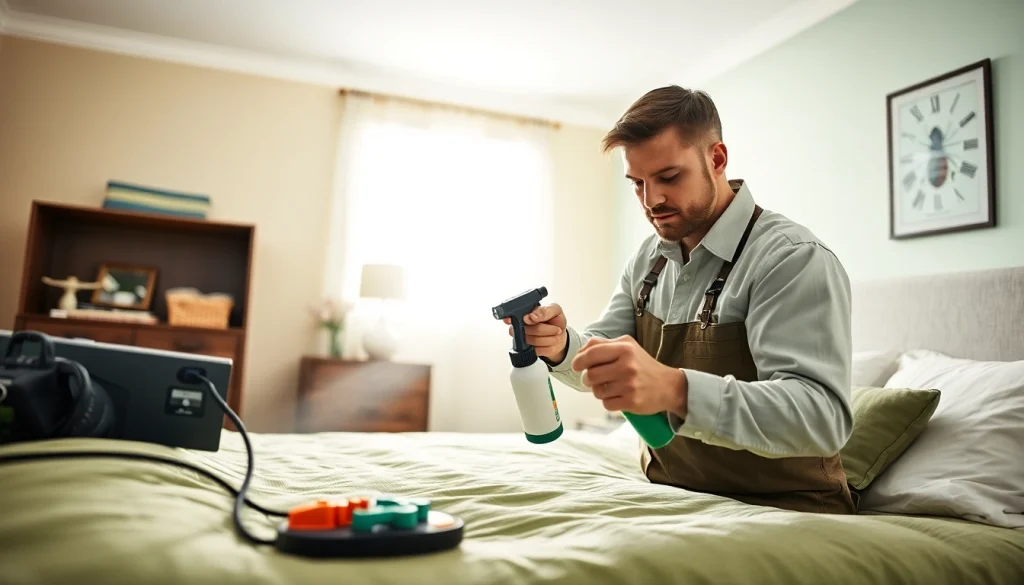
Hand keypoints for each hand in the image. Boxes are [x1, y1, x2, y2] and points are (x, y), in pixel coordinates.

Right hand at [504, 303, 567, 362]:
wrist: (560, 334)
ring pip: (535, 341)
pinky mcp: (529, 351)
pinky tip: (552, 341)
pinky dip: (550, 346)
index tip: (521, 320)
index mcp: (524, 314)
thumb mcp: (554, 310)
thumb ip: (544, 311)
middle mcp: (520, 327)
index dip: (511, 319)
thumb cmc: (554, 319)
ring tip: (556, 334)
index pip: (511, 317)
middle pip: (528, 330)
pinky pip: (539, 350)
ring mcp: (524, 340)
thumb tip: (531, 316)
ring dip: (550, 338)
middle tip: (556, 328)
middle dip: (547, 329)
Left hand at [571, 335, 687, 416]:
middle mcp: (627, 365)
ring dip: (598, 391)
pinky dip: (608, 402)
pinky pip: (606, 404)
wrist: (668, 386)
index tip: (576, 366)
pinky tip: (618, 396)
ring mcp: (630, 385)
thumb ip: (603, 344)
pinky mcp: (632, 402)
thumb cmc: (642, 365)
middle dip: (587, 379)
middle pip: (590, 375)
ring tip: (609, 387)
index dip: (579, 360)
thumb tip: (580, 352)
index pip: (592, 353)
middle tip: (594, 379)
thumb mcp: (627, 346)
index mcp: (625, 348)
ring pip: (596, 391)